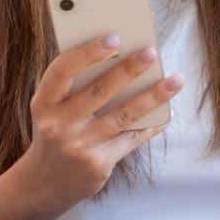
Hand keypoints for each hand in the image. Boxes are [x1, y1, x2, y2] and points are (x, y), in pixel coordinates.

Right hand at [19, 34, 181, 212]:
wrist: (45, 182)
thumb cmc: (55, 133)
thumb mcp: (51, 110)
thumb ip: (74, 87)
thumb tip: (120, 57)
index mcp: (44, 104)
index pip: (62, 71)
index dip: (87, 52)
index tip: (114, 37)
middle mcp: (59, 125)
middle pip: (99, 91)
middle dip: (129, 69)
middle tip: (152, 52)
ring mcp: (79, 146)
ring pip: (123, 115)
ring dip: (153, 96)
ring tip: (175, 80)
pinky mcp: (98, 164)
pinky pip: (131, 138)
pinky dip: (151, 124)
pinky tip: (166, 112)